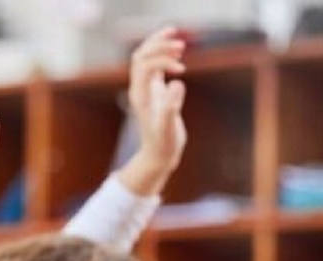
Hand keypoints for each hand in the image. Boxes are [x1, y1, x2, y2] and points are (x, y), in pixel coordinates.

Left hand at [128, 27, 187, 179]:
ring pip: (146, 58)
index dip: (163, 61)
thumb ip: (171, 107)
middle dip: (159, 45)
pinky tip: (179, 56)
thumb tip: (178, 83)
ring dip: (160, 46)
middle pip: (141, 56)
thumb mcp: (168, 128)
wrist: (159, 155)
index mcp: (140, 94)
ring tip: (179, 42)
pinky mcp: (155, 91)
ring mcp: (147, 89)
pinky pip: (155, 67)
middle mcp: (140, 89)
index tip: (182, 69)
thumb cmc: (163, 144)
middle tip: (180, 44)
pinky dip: (165, 56)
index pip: (145, 65)